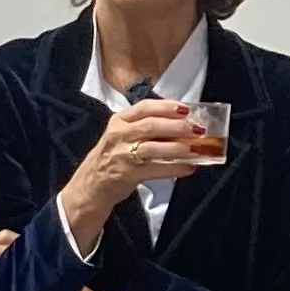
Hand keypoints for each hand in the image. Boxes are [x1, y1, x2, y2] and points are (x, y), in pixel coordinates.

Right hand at [58, 101, 207, 250]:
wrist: (93, 183)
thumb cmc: (114, 156)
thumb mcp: (122, 134)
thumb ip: (146, 126)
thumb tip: (182, 124)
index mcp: (120, 120)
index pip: (144, 107)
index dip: (166, 107)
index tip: (186, 109)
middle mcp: (119, 135)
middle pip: (151, 126)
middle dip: (177, 126)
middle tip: (197, 129)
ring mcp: (122, 155)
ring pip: (153, 148)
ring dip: (178, 148)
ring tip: (196, 148)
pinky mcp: (128, 174)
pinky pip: (156, 170)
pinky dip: (175, 168)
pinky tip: (189, 167)